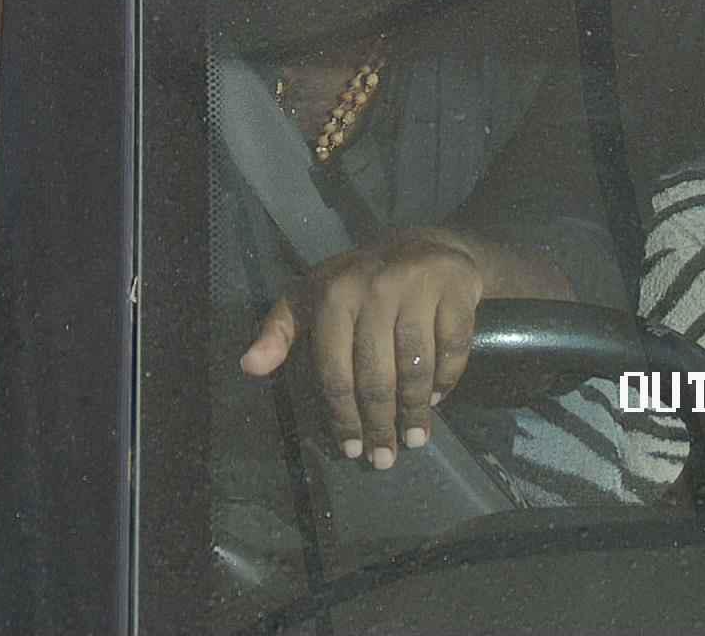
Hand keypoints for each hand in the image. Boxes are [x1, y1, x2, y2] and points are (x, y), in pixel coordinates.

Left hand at [240, 226, 493, 469]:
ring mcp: (418, 290)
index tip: (351, 448)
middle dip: (380, 425)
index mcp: (333, 295)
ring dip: (415, 411)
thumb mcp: (310, 298)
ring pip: (416, 368)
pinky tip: (436, 399)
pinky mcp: (456, 292)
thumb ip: (279, 332)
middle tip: (384, 459)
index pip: (335, 371)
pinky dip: (445, 380)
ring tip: (415, 439)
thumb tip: (248, 367)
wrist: (423, 245)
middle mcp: (374, 291)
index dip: (343, 416)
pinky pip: (452, 350)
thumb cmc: (358, 282)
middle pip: (377, 377)